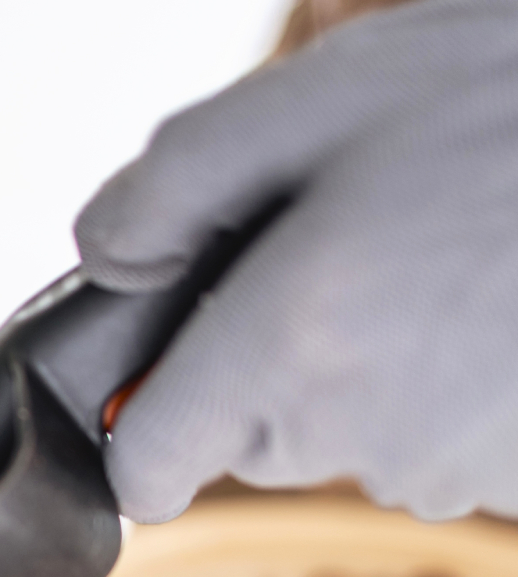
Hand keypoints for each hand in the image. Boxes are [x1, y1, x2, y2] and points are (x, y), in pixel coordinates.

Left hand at [75, 0, 517, 523]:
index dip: (145, 429)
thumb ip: (170, 190)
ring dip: (377, 367)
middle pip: (255, 439)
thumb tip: (99, 267)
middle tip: (353, 249)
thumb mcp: (315, 99)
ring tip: (447, 258)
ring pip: (357, 440)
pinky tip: (494, 302)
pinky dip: (455, 386)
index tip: (170, 378)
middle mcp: (362, 429)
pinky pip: (444, 443)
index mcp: (287, 343)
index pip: (148, 471)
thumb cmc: (505, 100)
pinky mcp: (515, 477)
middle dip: (274, 362)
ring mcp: (452, 464)